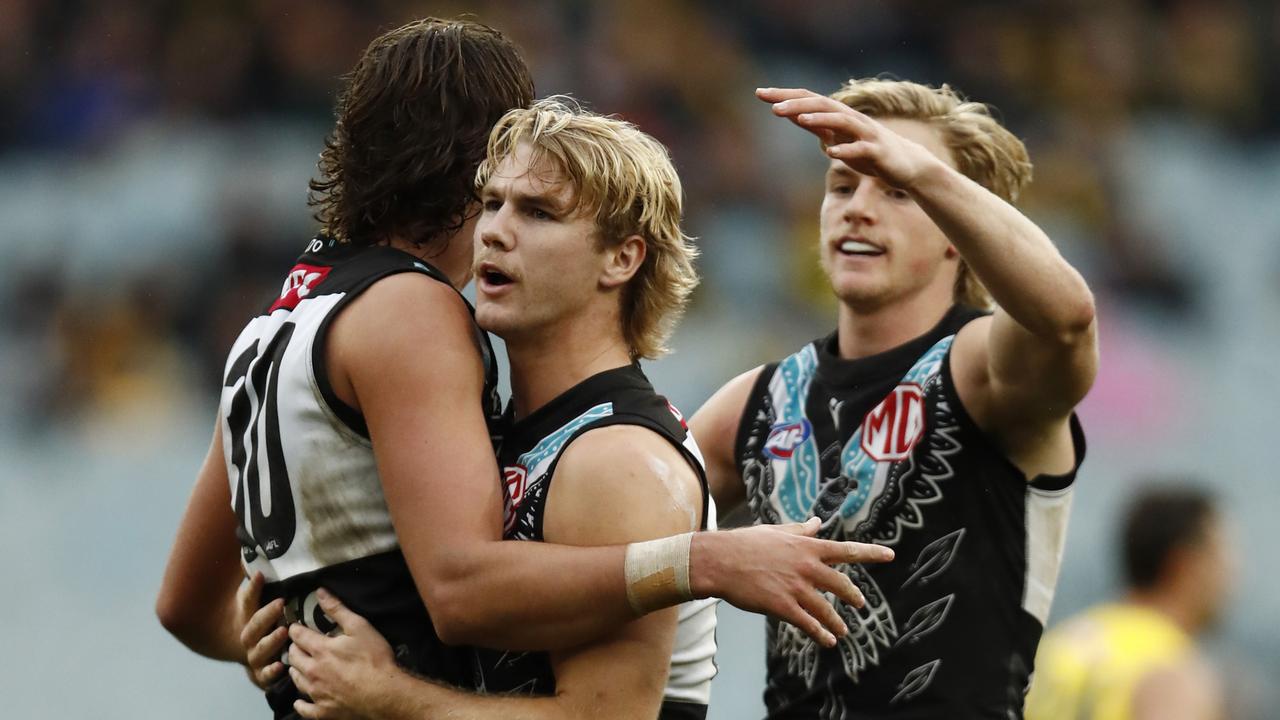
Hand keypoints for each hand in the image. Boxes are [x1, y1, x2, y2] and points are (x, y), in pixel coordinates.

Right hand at [236, 572, 287, 689]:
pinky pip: (264, 676)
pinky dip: (271, 672)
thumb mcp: (257, 602)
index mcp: (247, 617)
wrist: (247, 655)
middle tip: (280, 603)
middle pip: (253, 626)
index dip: (253, 588)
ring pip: (259, 650)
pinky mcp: (261, 675)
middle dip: (266, 615)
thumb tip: (256, 555)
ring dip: (270, 641)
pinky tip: (280, 666)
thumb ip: (257, 583)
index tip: (261, 575)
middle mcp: (248, 637)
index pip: (247, 601)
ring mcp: (253, 656)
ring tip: (284, 631)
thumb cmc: (259, 623)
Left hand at [288, 588, 400, 719]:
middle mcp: (312, 671)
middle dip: (294, 649)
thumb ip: (337, 609)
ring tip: (300, 666)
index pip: (297, 635)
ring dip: (296, 671)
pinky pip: (304, 708)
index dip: (296, 629)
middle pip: (293, 657)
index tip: (296, 626)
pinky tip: (301, 700)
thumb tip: (321, 592)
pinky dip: (300, 704)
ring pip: (296, 680)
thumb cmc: (374, 658)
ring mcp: (316, 693)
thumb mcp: (359, 626)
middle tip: (299, 645)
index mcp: (320, 649)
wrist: (384, 693)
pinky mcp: (322, 711)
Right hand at [690, 517, 893, 646]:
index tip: (891, 555)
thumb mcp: (776, 531)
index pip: (846, 550)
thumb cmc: (745, 543)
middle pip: (841, 584)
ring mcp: (796, 587)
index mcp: (807, 547)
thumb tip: (817, 523)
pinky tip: (827, 641)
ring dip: (836, 622)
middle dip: (853, 596)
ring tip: (842, 632)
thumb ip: (801, 530)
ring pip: (826, 610)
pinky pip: (808, 624)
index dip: (871, 553)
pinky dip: (820, 633)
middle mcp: (807, 567)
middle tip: (860, 604)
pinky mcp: (783, 606)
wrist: (720, 560)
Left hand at [756, 87, 946, 191]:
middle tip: (772, 107)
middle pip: (822, 105)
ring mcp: (866, 133)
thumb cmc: (868, 152)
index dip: (785, 96)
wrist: (906, 166)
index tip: (760, 93)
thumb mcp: (839, 138)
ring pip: (842, 121)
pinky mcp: (877, 151)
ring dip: (820, 120)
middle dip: (797, 105)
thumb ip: (818, 128)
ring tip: (800, 121)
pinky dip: (846, 150)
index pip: (808, 100)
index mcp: (839, 116)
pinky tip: (831, 153)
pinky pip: (861, 149)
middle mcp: (852, 119)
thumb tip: (794, 116)